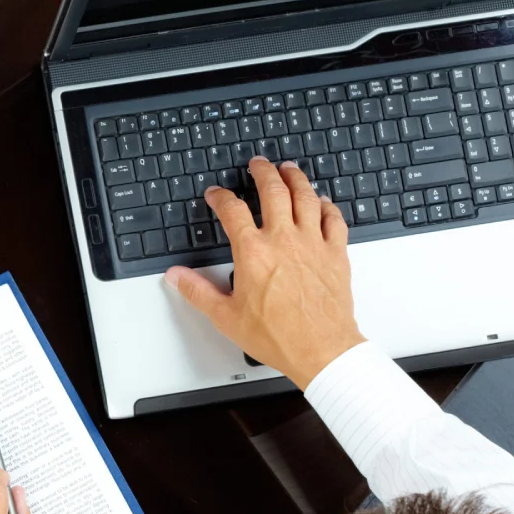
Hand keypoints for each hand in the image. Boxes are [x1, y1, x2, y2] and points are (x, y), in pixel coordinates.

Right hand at [164, 157, 366, 388]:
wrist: (321, 350)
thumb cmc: (278, 335)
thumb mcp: (226, 316)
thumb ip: (198, 291)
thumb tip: (177, 276)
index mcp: (253, 252)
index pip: (233, 210)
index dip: (221, 197)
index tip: (216, 194)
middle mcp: (284, 239)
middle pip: (274, 191)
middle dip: (263, 172)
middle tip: (258, 164)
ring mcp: (313, 243)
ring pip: (306, 197)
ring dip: (296, 179)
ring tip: (290, 169)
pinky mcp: (336, 253)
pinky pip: (334, 219)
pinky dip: (328, 206)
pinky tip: (323, 202)